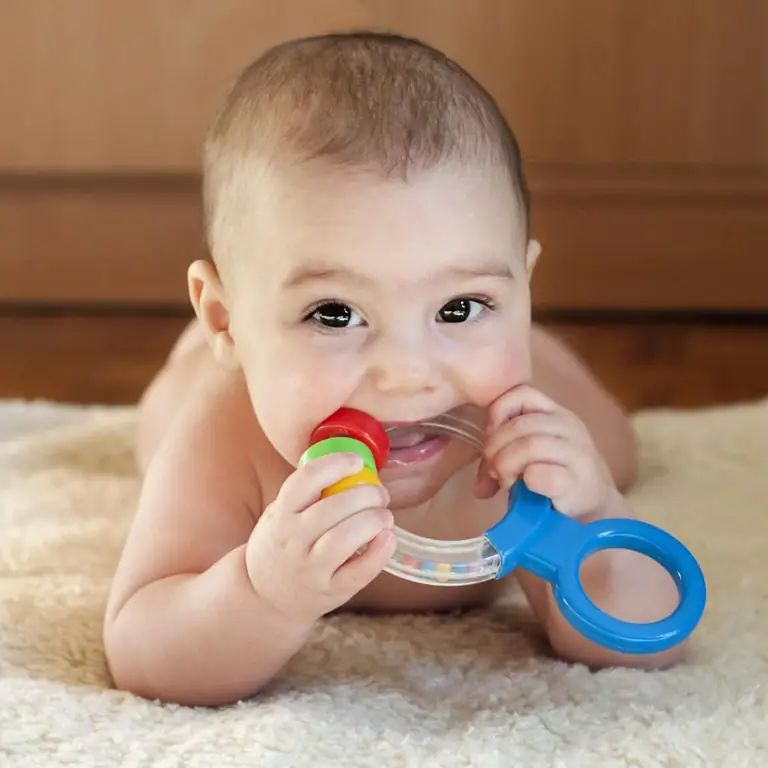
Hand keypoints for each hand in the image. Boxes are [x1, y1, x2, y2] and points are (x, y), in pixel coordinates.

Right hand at [245, 452, 395, 624]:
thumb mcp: (280, 515)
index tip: (356, 461)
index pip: (306, 480)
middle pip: (332, 509)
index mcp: (281, 514)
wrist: (265, 597)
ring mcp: (310, 569)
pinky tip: (389, 538)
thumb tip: (351, 466)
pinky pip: (359, 572)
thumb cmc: (281, 546)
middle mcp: (293, 541)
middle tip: (380, 493)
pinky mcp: (330, 591)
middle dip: (365, 494)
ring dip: (373, 521)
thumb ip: (307, 494)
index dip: (335, 464)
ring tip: (385, 516)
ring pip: (344, 539)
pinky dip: (380, 553)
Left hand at [475, 384, 613, 518]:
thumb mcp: (530, 457)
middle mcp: (570, 427)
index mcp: (556, 414)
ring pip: (528, 446)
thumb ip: (503, 455)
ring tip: (506, 481)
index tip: (490, 437)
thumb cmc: (555, 479)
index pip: (522, 393)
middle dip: (495, 449)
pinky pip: (540, 474)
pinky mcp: (577, 482)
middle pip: (519, 425)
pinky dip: (525, 482)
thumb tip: (480, 486)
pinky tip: (526, 491)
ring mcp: (577, 453)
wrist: (595, 510)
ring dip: (507, 465)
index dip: (498, 412)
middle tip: (493, 470)